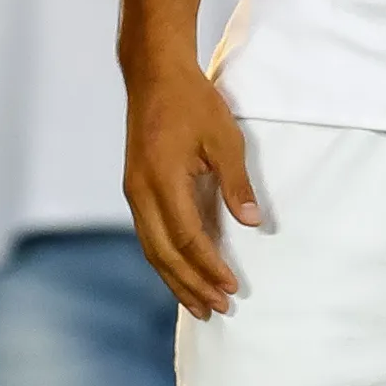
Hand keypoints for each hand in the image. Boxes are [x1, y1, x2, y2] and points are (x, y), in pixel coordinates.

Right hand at [123, 51, 260, 317]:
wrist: (154, 74)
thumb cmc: (193, 101)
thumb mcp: (225, 138)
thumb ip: (236, 183)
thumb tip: (252, 223)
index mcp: (163, 181)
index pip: (188, 238)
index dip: (210, 267)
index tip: (233, 288)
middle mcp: (141, 193)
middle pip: (165, 254)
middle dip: (192, 285)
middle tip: (219, 310)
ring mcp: (134, 191)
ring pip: (152, 249)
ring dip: (175, 279)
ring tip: (199, 305)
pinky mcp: (135, 188)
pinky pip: (148, 235)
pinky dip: (165, 260)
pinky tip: (180, 272)